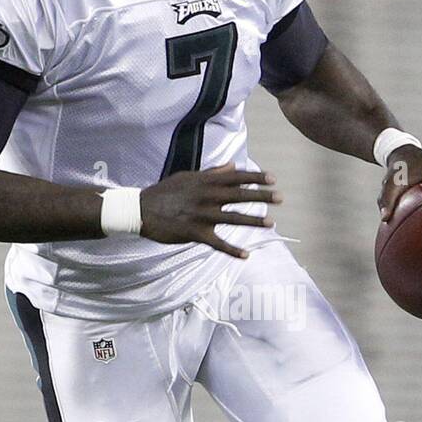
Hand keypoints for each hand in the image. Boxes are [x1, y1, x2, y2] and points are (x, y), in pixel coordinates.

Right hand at [140, 163, 281, 257]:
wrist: (140, 210)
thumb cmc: (165, 192)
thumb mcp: (187, 177)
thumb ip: (212, 173)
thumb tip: (232, 165)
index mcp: (204, 182)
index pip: (235, 177)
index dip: (255, 177)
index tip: (273, 178)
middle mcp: (206, 196)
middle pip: (239, 195)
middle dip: (261, 196)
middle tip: (281, 198)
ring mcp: (201, 215)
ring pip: (233, 218)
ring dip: (253, 221)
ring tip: (271, 223)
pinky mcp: (194, 233)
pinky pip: (217, 243)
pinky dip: (232, 250)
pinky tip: (246, 255)